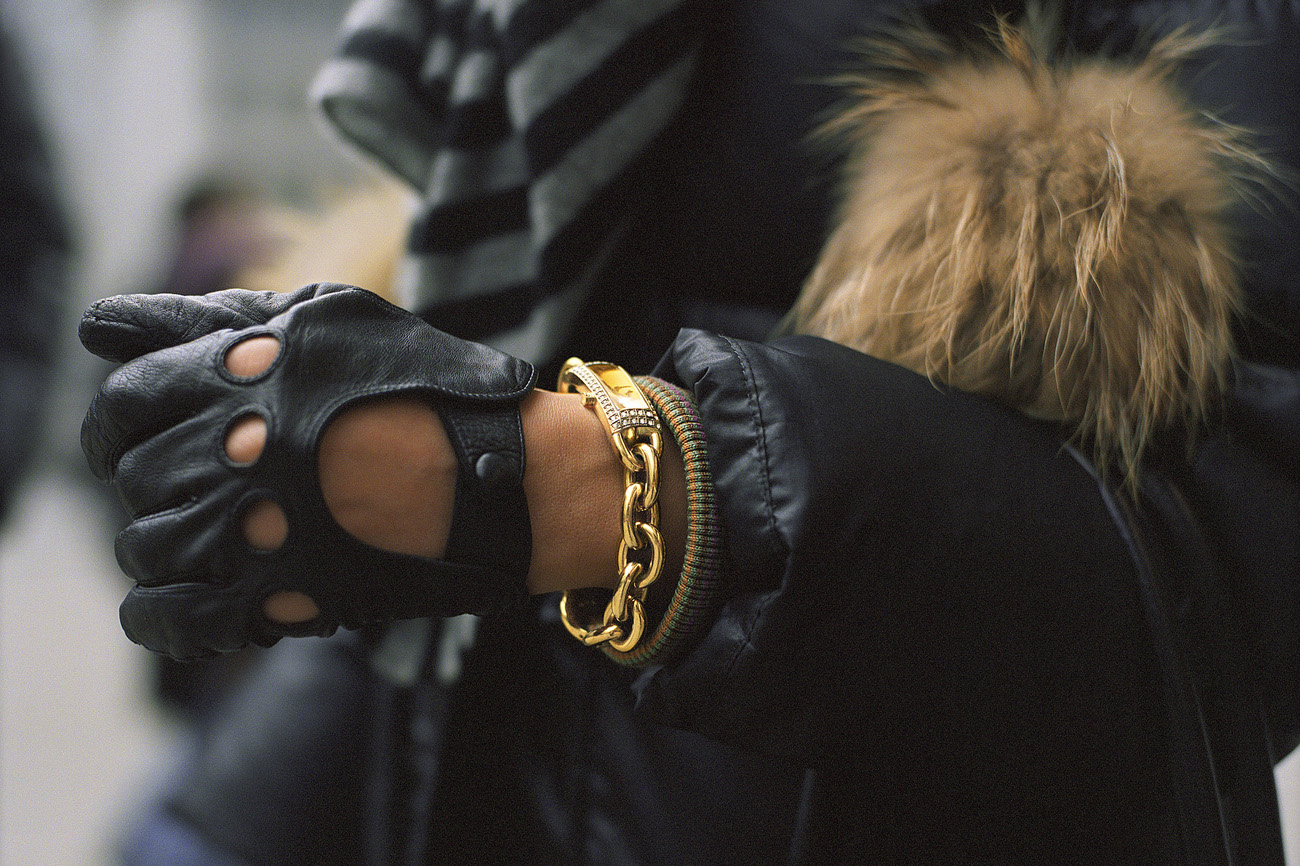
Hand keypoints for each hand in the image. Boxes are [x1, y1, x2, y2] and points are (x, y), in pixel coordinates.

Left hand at [81, 284, 535, 659]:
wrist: (509, 475)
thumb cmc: (427, 386)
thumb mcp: (328, 321)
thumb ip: (212, 316)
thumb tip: (98, 327)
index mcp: (249, 373)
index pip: (125, 401)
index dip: (118, 424)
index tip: (131, 440)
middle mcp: (242, 448)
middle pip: (135, 475)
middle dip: (155, 479)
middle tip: (200, 484)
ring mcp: (259, 526)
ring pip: (146, 546)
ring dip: (166, 541)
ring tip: (218, 532)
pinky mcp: (283, 596)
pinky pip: (171, 617)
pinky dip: (161, 614)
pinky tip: (186, 598)